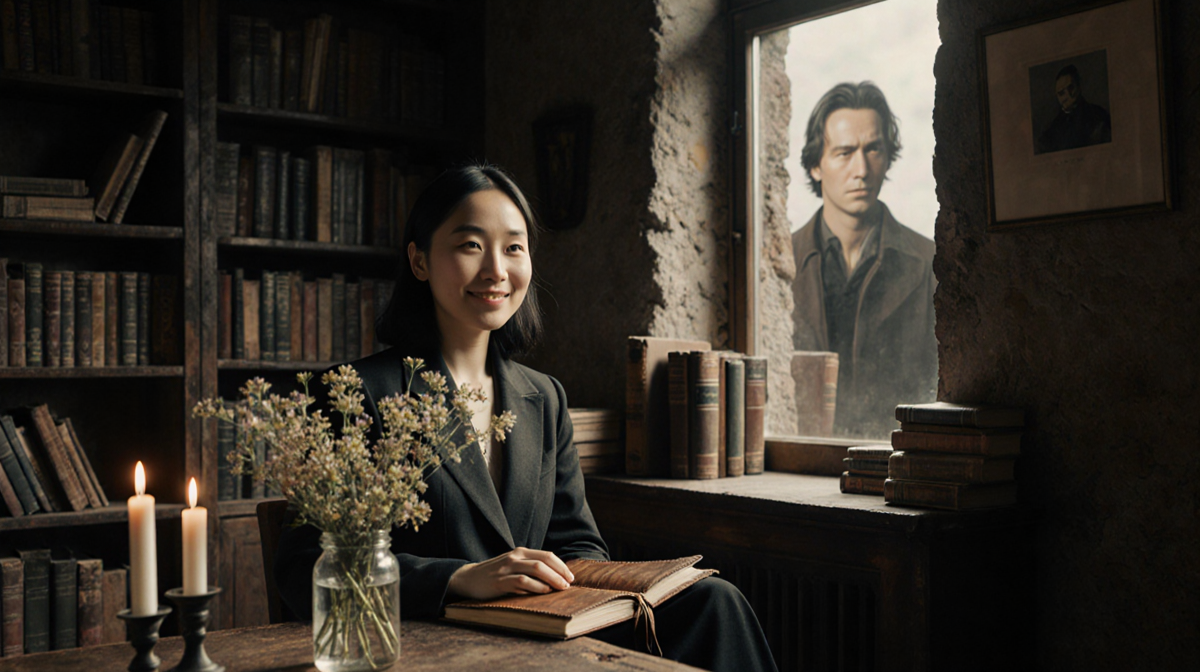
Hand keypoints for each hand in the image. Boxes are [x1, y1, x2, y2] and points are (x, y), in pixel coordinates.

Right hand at [448, 547, 575, 600]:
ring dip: (552, 579)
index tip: (571, 577)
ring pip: (536, 569)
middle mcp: (515, 557)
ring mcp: (507, 568)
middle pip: (544, 561)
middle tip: (568, 584)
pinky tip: (544, 592)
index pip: (547, 555)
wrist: (469, 578)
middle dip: (560, 573)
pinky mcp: (500, 581)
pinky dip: (536, 586)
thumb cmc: (496, 574)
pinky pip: (522, 581)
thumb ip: (530, 568)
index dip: (561, 566)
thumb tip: (557, 579)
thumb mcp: (514, 566)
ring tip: (560, 588)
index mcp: (520, 552)